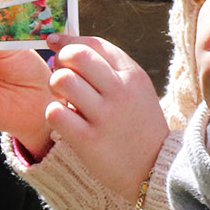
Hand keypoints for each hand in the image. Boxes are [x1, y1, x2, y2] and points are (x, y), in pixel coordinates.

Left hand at [45, 37, 169, 205]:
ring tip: (62, 99)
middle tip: (60, 75)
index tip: (54, 43)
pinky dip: (53, 113)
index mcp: (132, 75)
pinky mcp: (89, 140)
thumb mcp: (135, 90)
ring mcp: (105, 115)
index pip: (94, 44)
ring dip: (54, 87)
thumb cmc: (138, 125)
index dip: (69, 41)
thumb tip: (69, 46)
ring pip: (63, 80)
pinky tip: (63, 120)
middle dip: (60, 61)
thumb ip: (109, 69)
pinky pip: (56, 113)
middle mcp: (120, 91)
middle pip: (77, 56)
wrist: (156, 168)